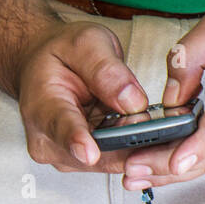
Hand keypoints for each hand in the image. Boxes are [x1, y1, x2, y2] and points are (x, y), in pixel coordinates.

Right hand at [16, 19, 148, 172]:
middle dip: (129, 142)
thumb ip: (106, 69)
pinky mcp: (84, 159)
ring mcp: (67, 153)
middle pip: (93, 153)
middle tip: (161, 126)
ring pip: (110, 160)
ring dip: (137, 145)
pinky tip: (153, 131)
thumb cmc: (61, 53)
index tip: (89, 152)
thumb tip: (131, 100)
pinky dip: (135, 146)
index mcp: (43, 105)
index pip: (60, 126)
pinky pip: (116, 158)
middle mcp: (49, 139)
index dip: (76, 140)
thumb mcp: (85, 44)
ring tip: (160, 124)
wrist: (44, 64)